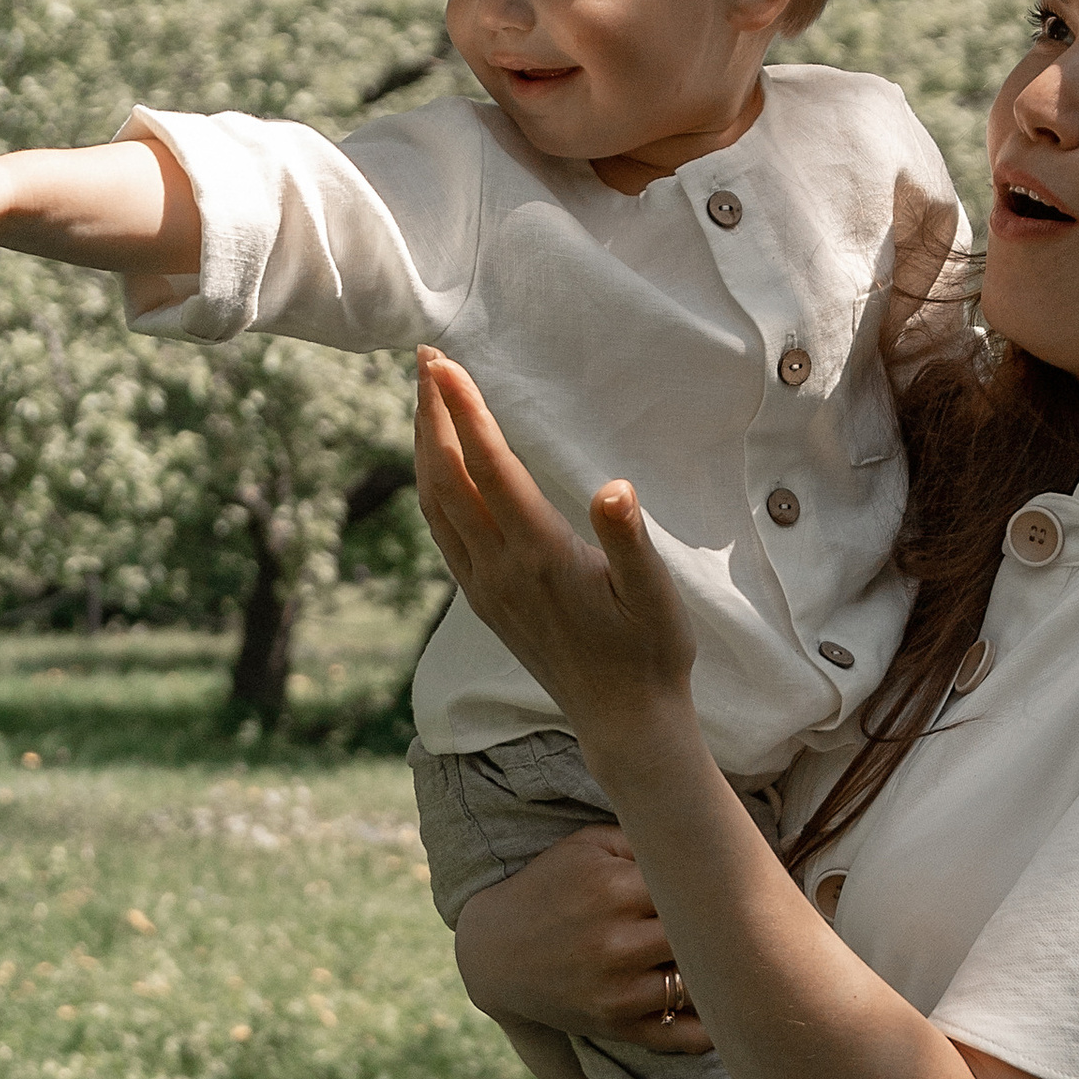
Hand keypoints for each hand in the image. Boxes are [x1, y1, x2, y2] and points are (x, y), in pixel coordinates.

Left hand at [414, 353, 697, 753]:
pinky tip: (437, 465)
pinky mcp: (483, 601)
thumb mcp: (655, 595)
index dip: (464, 410)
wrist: (624, 720)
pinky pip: (441, 531)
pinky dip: (430, 485)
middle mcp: (499, 570)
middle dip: (431, 414)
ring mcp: (484, 588)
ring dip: (423, 446)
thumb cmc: (650, 652)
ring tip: (423, 398)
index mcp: (540, 556)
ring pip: (434, 504)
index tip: (443, 362)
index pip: (489, 468)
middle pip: (445, 477)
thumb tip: (614, 488)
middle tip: (422, 359)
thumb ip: (630, 540)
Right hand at [455, 828, 714, 1056]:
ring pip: (701, 983)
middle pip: (705, 934)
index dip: (722, 882)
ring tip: (731, 956)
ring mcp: (617, 989)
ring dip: (719, 970)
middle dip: (726, 926)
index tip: (740, 880)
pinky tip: (725, 1008)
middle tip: (748, 918)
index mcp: (614, 888)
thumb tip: (711, 840)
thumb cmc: (549, 887)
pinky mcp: (616, 1024)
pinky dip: (712, 1028)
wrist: (493, 952)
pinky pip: (682, 1036)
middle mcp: (617, 942)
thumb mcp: (588, 846)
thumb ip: (646, 836)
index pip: (696, 884)